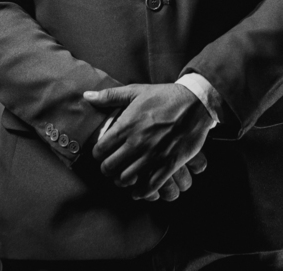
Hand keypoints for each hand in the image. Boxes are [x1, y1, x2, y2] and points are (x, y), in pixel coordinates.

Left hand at [84, 83, 212, 199]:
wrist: (195, 103)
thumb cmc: (165, 96)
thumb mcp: (136, 91)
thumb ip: (110, 96)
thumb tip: (87, 96)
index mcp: (126, 126)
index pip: (100, 150)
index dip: (98, 154)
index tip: (102, 154)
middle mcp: (137, 143)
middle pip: (110, 167)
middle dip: (108, 169)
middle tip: (112, 167)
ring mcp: (153, 155)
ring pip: (127, 179)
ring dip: (123, 181)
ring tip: (124, 177)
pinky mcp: (169, 164)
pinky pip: (150, 186)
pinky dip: (141, 192)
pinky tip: (139, 190)